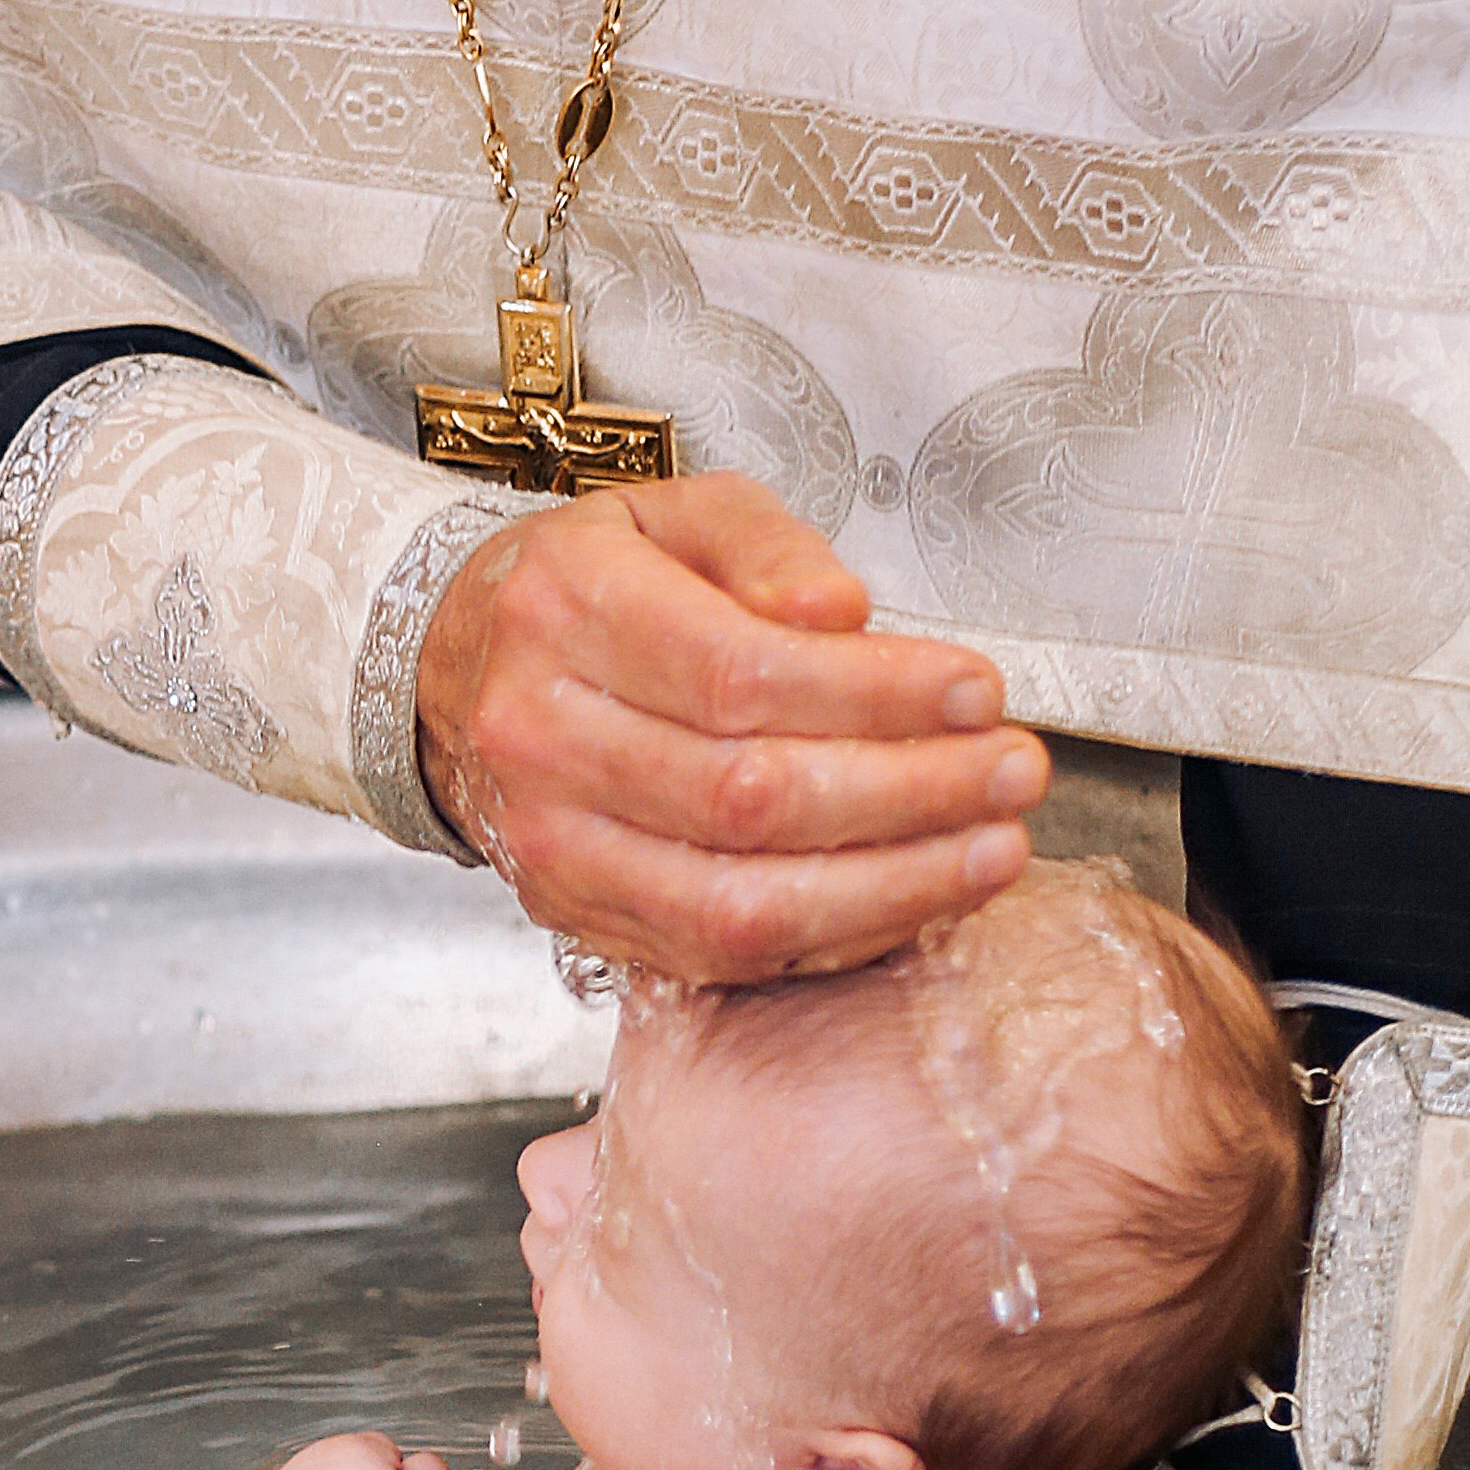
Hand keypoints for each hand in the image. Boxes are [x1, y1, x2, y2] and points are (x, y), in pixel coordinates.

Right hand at [414, 469, 1048, 984]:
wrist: (455, 667)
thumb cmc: (590, 586)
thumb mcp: (671, 514)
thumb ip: (768, 545)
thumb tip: (847, 614)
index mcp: (567, 614)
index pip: (739, 674)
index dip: (875, 695)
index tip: (977, 689)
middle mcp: (543, 739)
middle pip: (748, 796)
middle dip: (910, 792)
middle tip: (1014, 772)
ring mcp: (554, 846)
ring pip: (739, 901)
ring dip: (891, 886)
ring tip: (994, 849)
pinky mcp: (579, 917)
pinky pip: (723, 955)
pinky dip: (836, 936)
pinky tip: (919, 896)